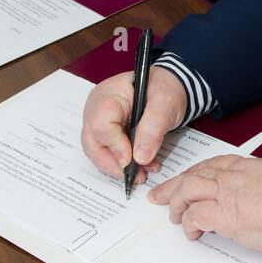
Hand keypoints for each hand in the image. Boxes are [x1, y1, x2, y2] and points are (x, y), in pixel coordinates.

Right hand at [82, 67, 187, 185]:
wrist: (168, 85)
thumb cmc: (165, 88)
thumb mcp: (165, 104)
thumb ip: (152, 129)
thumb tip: (140, 158)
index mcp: (108, 96)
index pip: (101, 125)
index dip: (116, 147)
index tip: (135, 160)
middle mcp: (96, 108)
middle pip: (93, 143)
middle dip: (114, 164)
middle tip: (137, 177)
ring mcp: (98, 120)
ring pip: (97, 151)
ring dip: (118, 166)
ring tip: (142, 173)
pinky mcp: (105, 131)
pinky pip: (106, 151)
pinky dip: (121, 162)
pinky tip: (140, 165)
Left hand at [148, 147, 261, 255]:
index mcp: (250, 165)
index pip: (214, 164)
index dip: (196, 172)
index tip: (187, 177)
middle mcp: (233, 176)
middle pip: (193, 175)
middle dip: (173, 186)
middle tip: (159, 196)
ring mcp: (226, 194)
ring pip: (187, 191)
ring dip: (176, 204)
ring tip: (172, 217)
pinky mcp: (224, 216)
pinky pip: (194, 217)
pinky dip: (189, 225)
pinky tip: (193, 233)